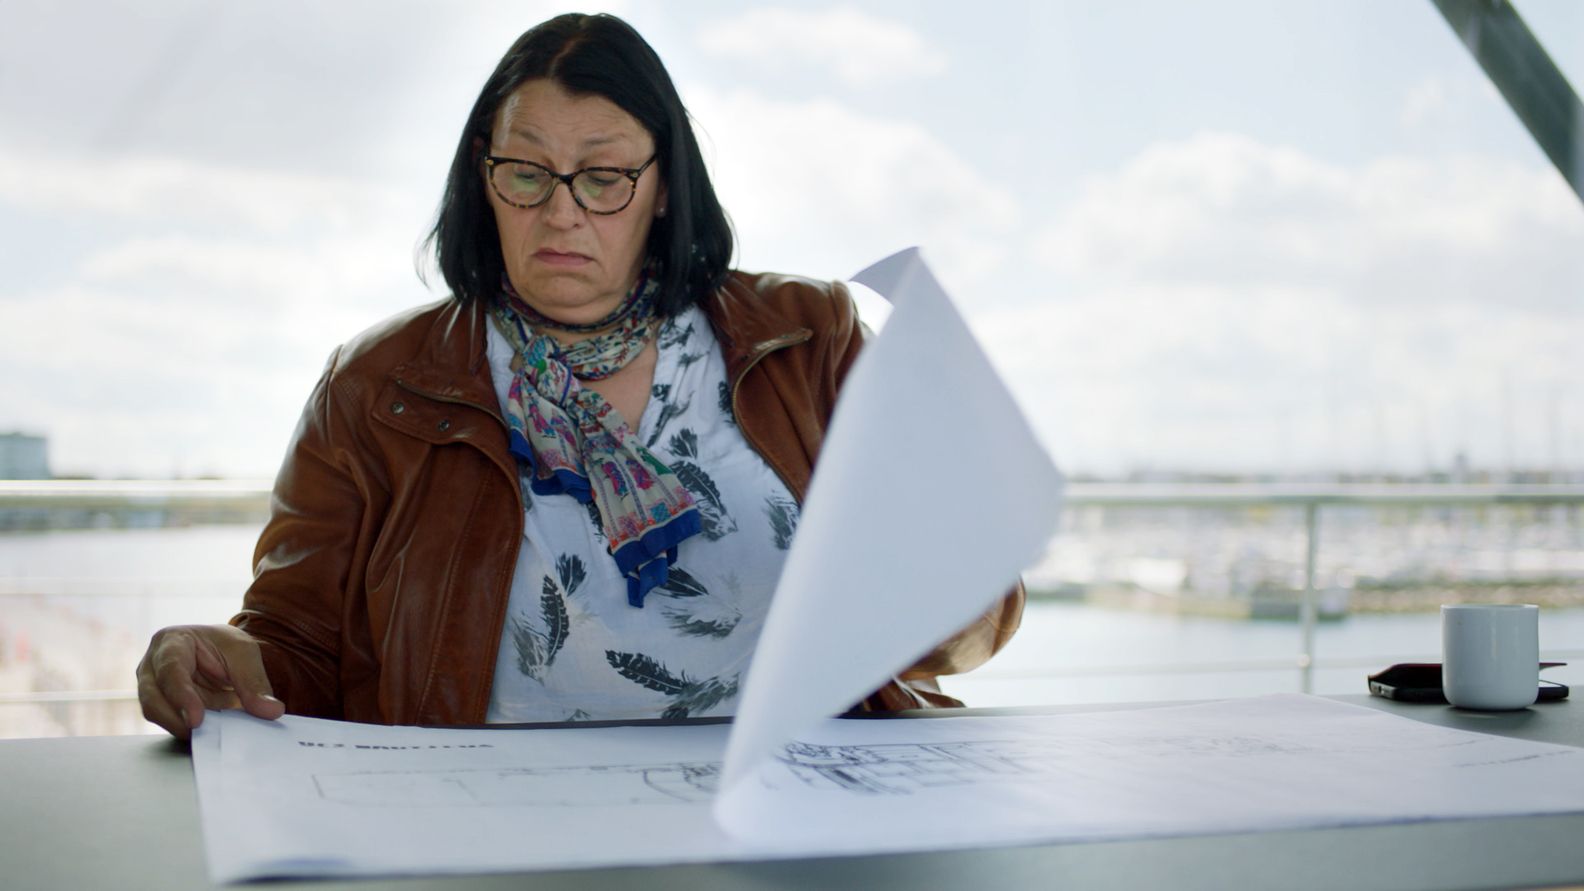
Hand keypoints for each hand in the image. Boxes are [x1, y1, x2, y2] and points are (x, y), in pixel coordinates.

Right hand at [136, 624, 285, 739]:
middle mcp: (153, 666)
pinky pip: (171, 725)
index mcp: (171, 642)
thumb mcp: (243, 653)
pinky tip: (210, 735)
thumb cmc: (223, 646)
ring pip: (157, 716)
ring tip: (213, 733)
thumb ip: (254, 682)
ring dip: (184, 727)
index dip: (182, 697)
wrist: (217, 654)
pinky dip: (190, 731)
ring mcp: (152, 689)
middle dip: (175, 720)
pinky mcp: (162, 709)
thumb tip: (271, 711)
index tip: (197, 720)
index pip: (170, 671)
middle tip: (201, 734)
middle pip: (152, 699)